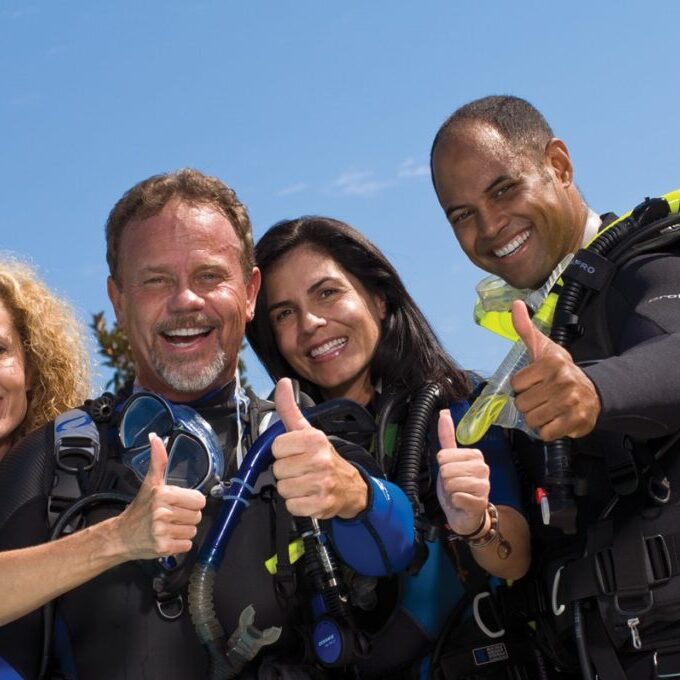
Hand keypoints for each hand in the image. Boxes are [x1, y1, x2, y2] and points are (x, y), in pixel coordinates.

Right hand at [114, 432, 205, 558]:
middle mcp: (163, 512)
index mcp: (163, 494)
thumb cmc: (139, 509)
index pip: (199, 500)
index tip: (178, 504)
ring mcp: (162, 531)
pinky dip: (179, 544)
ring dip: (183, 531)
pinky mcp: (163, 548)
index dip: (190, 502)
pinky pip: (187, 545)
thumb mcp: (150, 483)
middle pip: (197, 516)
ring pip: (193, 531)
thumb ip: (158, 460)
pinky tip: (167, 538)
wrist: (120, 536)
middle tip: (171, 516)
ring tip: (168, 527)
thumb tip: (156, 437)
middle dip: (187, 517)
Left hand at [272, 378, 367, 519]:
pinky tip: (309, 496)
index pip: (276, 447)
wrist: (351, 486)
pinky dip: (298, 504)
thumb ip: (290, 409)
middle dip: (286, 471)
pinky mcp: (321, 504)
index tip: (295, 452)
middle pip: (278, 470)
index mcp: (314, 439)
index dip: (283, 452)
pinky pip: (291, 506)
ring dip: (291, 488)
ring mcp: (321, 483)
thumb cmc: (324, 457)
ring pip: (283, 489)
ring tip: (305, 482)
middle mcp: (319, 459)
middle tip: (301, 469)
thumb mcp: (308, 431)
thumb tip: (283, 383)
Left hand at [436, 410, 489, 534]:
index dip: (442, 466)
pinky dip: (455, 501)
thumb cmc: (457, 486)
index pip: (444, 455)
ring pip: (451, 483)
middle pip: (446, 469)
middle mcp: (482, 468)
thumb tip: (444, 413)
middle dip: (445, 480)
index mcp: (475, 455)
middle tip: (454, 485)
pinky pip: (456, 497)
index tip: (451, 472)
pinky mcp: (480, 501)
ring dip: (450, 491)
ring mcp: (484, 485)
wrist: (466, 514)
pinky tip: (462, 502)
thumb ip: (447, 437)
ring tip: (458, 493)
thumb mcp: (449, 460)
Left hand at [510, 300, 600, 439]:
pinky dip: (547, 430)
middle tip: (542, 398)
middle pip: (522, 404)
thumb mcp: (543, 348)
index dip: (522, 387)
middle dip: (528, 404)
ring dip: (537, 418)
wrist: (593, 391)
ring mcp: (571, 402)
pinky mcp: (577, 421)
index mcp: (551, 363)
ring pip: (532, 419)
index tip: (534, 383)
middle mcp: (563, 381)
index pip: (516, 384)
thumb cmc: (559, 370)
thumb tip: (516, 304)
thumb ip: (525, 328)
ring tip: (548, 408)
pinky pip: (546, 433)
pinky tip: (556, 419)